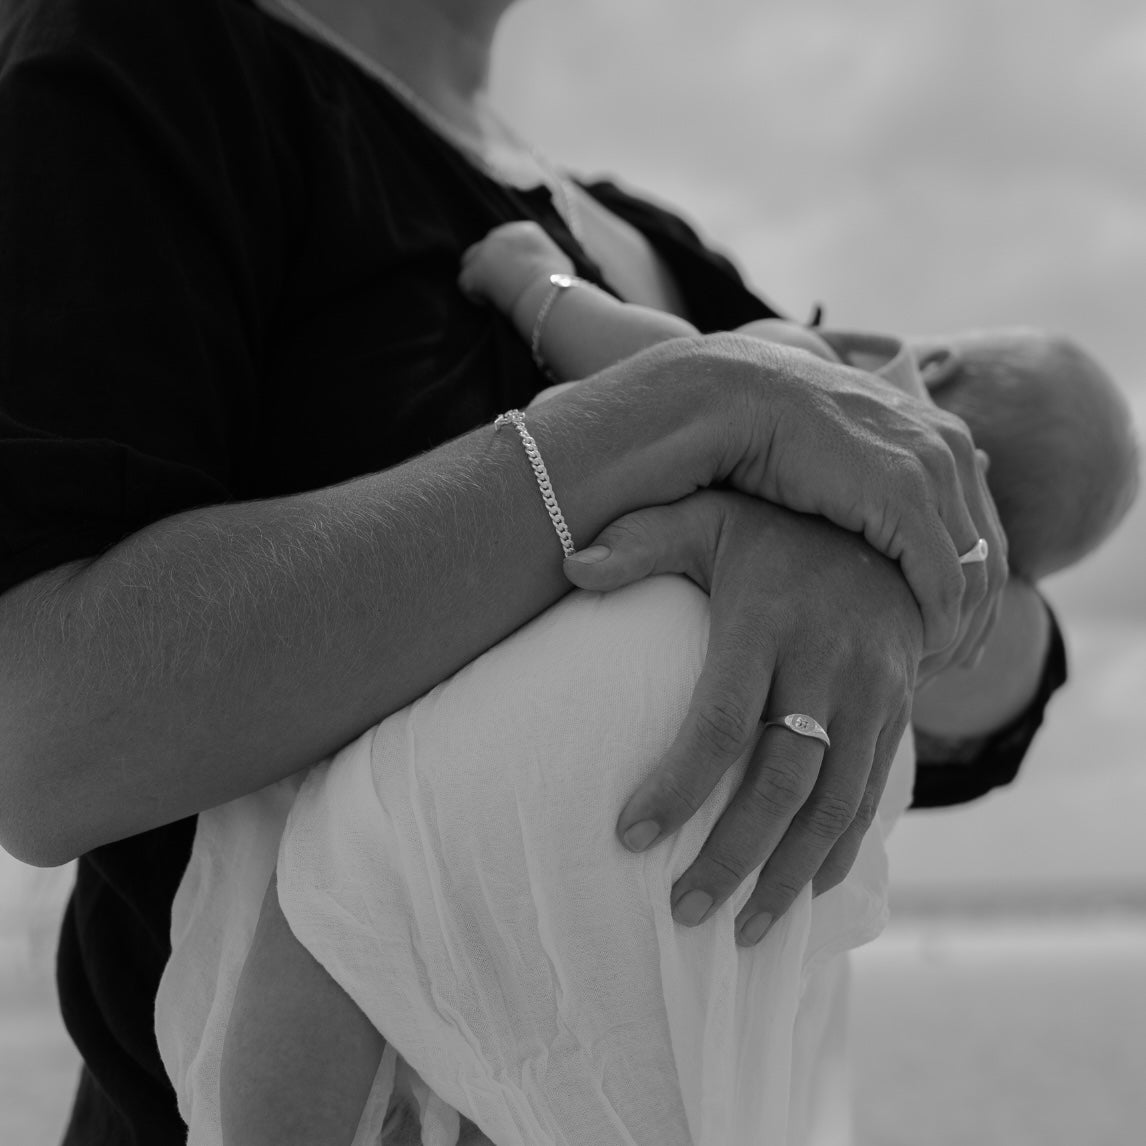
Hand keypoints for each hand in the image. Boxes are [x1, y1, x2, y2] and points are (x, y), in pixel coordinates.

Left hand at [458, 220, 574, 321]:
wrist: (546, 295)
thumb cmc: (559, 285)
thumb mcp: (560, 263)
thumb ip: (546, 259)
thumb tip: (547, 266)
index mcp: (524, 230)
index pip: (506, 241)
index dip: (507, 261)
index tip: (514, 277)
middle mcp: (501, 234)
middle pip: (486, 249)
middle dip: (490, 267)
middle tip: (500, 287)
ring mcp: (484, 251)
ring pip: (470, 263)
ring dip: (479, 279)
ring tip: (493, 297)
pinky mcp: (472, 271)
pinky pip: (465, 284)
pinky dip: (475, 296)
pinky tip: (488, 304)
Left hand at [565, 488, 921, 941]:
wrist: (894, 524)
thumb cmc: (779, 529)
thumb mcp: (711, 516)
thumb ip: (642, 539)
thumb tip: (568, 565)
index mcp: (770, 620)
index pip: (722, 720)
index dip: (677, 786)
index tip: (629, 837)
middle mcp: (828, 663)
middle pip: (782, 781)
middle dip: (733, 856)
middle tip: (683, 911)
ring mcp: (873, 692)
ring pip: (835, 806)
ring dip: (789, 876)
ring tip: (743, 932)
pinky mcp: (898, 712)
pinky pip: (873, 797)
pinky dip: (840, 854)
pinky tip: (804, 893)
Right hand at [702, 332, 1006, 669]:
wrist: (731, 397)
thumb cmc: (766, 437)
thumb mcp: (837, 465)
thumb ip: (871, 488)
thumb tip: (870, 529)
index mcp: (938, 435)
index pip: (982, 528)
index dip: (973, 590)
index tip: (948, 635)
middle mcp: (948, 446)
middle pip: (992, 554)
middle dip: (978, 618)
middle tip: (951, 665)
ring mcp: (930, 468)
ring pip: (977, 574)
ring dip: (957, 630)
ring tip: (926, 668)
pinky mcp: (902, 496)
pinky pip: (943, 580)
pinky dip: (935, 625)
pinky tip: (912, 654)